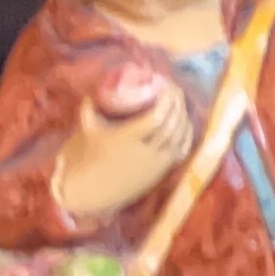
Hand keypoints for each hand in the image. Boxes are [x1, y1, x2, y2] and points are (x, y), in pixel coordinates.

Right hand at [55, 62, 197, 217]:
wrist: (94, 191)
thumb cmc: (90, 157)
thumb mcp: (87, 129)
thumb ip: (91, 106)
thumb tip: (97, 85)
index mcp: (126, 139)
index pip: (156, 117)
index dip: (165, 99)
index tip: (163, 84)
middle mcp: (146, 151)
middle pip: (172, 122)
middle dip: (176, 101)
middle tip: (172, 87)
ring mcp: (157, 162)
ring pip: (180, 134)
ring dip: (182, 113)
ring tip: (177, 99)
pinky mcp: (163, 170)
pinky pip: (183, 148)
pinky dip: (187, 132)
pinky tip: (183, 120)